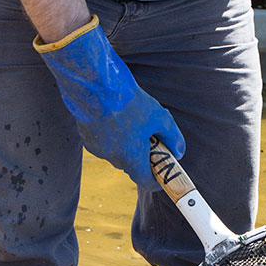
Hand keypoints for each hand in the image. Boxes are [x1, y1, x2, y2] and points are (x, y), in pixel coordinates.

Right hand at [35, 17, 184, 187]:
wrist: (94, 85)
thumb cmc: (128, 101)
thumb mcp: (159, 116)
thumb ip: (172, 136)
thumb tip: (178, 151)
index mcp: (131, 157)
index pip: (145, 180)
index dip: (156, 179)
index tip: (162, 174)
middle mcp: (112, 157)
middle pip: (131, 164)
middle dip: (141, 156)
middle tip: (150, 138)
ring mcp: (97, 148)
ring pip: (116, 152)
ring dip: (125, 144)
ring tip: (131, 120)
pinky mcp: (86, 136)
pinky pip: (104, 141)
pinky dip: (112, 135)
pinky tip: (115, 116)